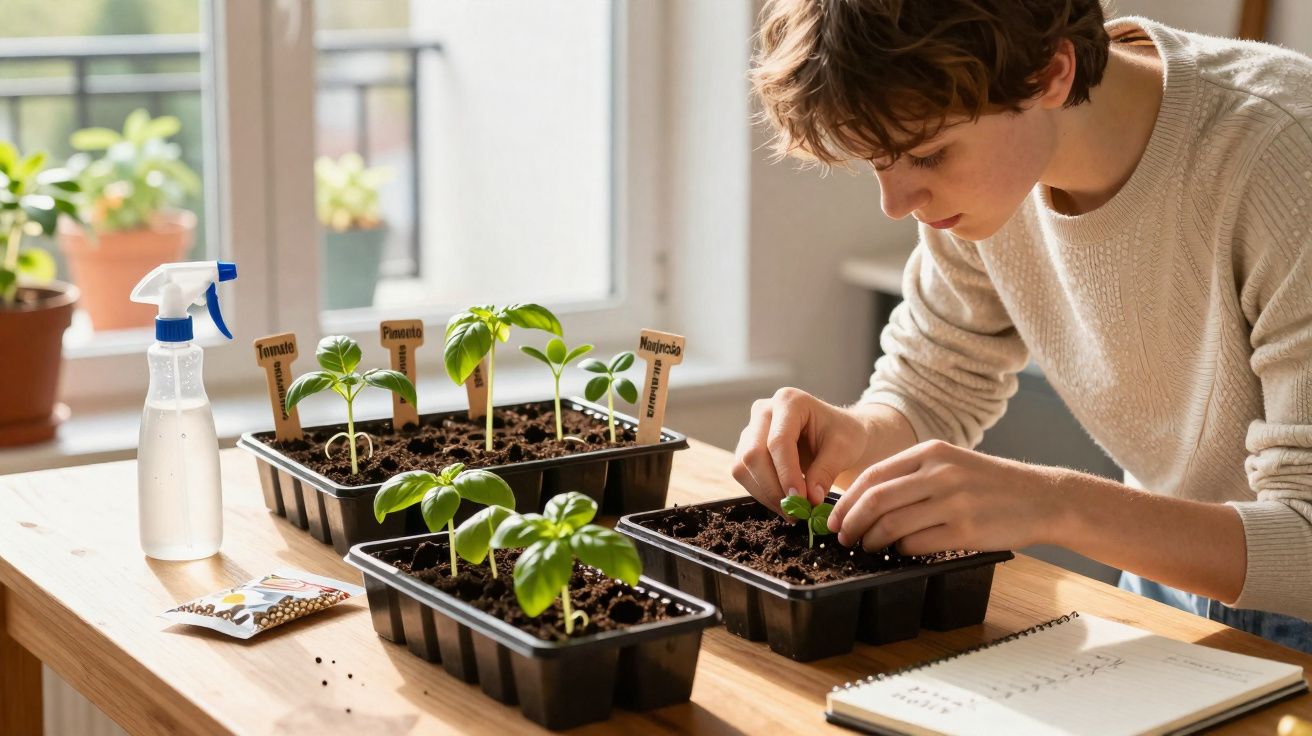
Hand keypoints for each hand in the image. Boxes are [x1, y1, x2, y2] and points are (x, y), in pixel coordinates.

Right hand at [731, 388, 870, 512]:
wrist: (837, 434)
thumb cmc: (843, 435)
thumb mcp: (844, 449)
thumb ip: (826, 471)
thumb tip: (811, 499)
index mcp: (789, 401)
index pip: (778, 441)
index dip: (786, 473)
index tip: (799, 500)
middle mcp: (764, 411)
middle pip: (754, 454)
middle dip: (773, 487)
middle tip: (795, 512)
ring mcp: (751, 429)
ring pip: (743, 467)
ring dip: (765, 494)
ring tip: (792, 511)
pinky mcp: (746, 448)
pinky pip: (744, 474)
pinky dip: (762, 493)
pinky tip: (783, 502)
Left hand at [827, 439, 1067, 554]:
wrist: (1042, 498)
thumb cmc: (991, 484)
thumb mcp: (952, 463)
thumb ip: (913, 475)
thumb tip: (865, 499)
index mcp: (931, 452)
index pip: (873, 475)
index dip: (847, 500)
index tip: (835, 517)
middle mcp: (939, 473)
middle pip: (875, 500)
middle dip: (851, 522)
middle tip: (843, 537)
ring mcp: (953, 502)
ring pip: (892, 525)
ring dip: (871, 541)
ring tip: (866, 547)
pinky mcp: (965, 530)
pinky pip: (916, 544)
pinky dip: (900, 551)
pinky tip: (899, 552)